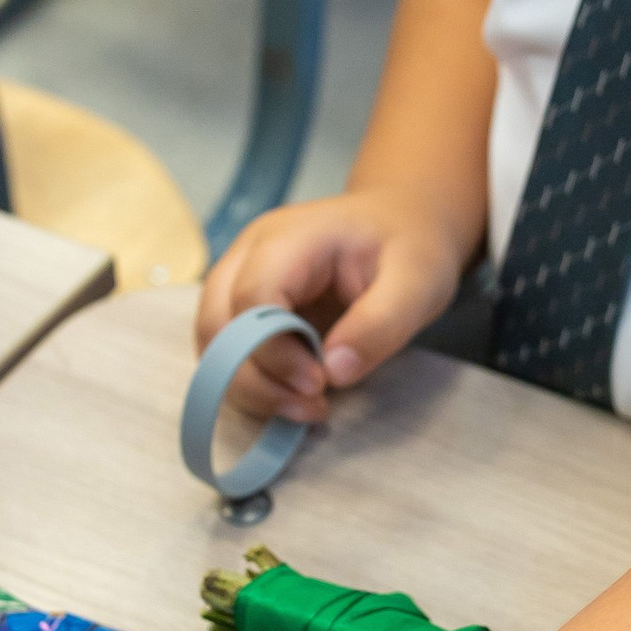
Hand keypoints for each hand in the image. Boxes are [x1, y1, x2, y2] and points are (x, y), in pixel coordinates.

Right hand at [195, 184, 470, 423]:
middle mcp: (249, 254)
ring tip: (307, 406)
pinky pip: (226, 352)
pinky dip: (254, 383)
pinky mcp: (243, 307)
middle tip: (311, 405)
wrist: (398, 224)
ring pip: (212, 343)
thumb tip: (334, 372)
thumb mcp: (417, 283)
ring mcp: (239, 279)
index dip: (276, 349)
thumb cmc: (407, 247)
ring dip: (250, 386)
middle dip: (255, 377)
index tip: (319, 384)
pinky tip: (296, 396)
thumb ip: (380, 324)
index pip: (253, 296)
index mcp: (290, 237)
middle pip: (216, 322)